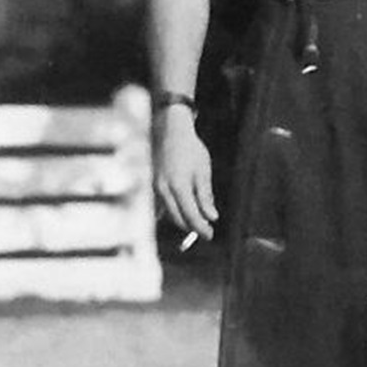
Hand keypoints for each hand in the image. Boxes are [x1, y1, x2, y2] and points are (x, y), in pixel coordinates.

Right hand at [153, 108, 217, 239]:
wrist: (170, 132)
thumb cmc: (190, 150)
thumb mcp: (203, 171)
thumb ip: (205, 196)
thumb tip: (212, 217)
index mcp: (178, 187)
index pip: (191, 215)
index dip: (201, 228)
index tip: (211, 235)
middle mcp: (163, 190)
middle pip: (178, 218)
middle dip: (193, 227)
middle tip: (207, 232)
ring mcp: (156, 188)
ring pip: (169, 213)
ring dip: (183, 220)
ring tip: (198, 223)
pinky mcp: (154, 185)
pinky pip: (162, 205)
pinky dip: (173, 212)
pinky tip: (182, 214)